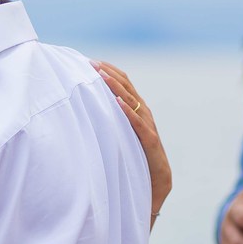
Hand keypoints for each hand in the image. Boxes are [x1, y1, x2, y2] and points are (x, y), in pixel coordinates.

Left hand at [93, 60, 171, 221]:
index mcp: (136, 109)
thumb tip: (85, 111)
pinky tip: (116, 102)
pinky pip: (138, 124)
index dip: (108, 71)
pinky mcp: (150, 140)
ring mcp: (148, 125)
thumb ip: (109, 121)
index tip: (89, 62)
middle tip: (90, 63)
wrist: (157, 181)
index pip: (123, 83)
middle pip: (126, 86)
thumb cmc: (136, 156)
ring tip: (100, 75)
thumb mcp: (119, 134)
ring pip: (131, 100)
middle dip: (108, 73)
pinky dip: (127, 111)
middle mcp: (143, 113)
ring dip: (115, 87)